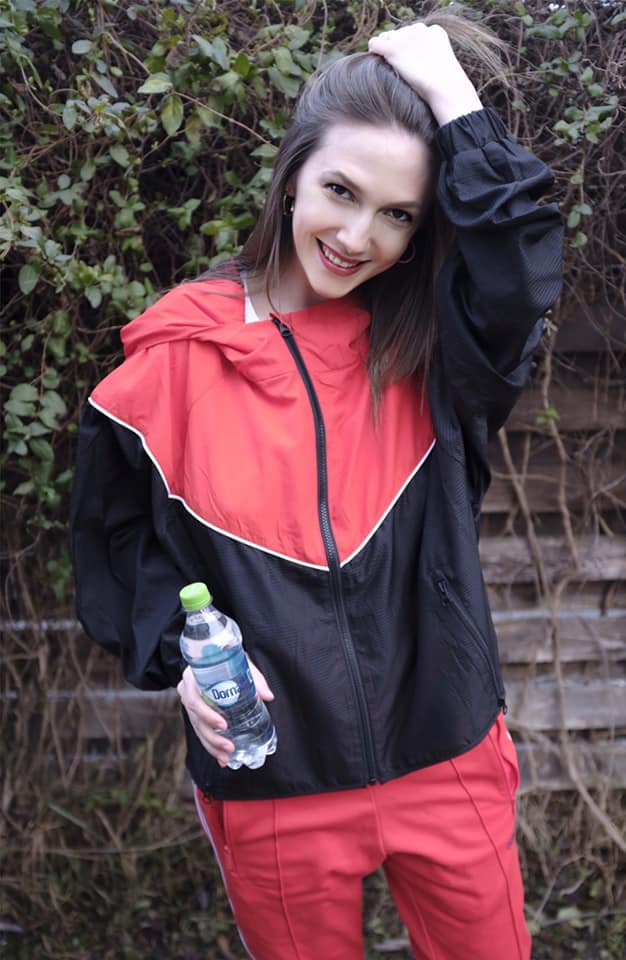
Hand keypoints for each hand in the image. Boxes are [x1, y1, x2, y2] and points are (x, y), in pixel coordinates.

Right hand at [177, 657, 274, 768]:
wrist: (217, 656)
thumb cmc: (228, 659)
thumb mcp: (240, 663)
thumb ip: (254, 678)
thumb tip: (267, 696)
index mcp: (193, 676)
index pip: (194, 699)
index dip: (207, 714)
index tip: (223, 724)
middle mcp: (187, 690)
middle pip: (196, 719)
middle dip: (212, 736)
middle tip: (229, 746)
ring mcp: (190, 703)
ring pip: (197, 729)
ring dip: (212, 745)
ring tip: (226, 757)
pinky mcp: (196, 712)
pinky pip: (201, 731)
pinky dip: (211, 745)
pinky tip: (221, 758)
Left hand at [368, 23, 482, 125]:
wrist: (444, 88)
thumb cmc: (443, 87)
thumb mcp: (440, 65)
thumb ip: (427, 56)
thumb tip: (411, 61)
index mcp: (434, 31)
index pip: (414, 33)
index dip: (409, 46)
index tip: (410, 61)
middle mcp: (419, 29)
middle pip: (399, 34)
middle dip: (397, 47)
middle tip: (399, 66)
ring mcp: (405, 38)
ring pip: (387, 37)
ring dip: (386, 49)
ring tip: (388, 64)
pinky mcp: (393, 48)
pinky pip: (375, 43)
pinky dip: (373, 50)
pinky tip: (375, 60)